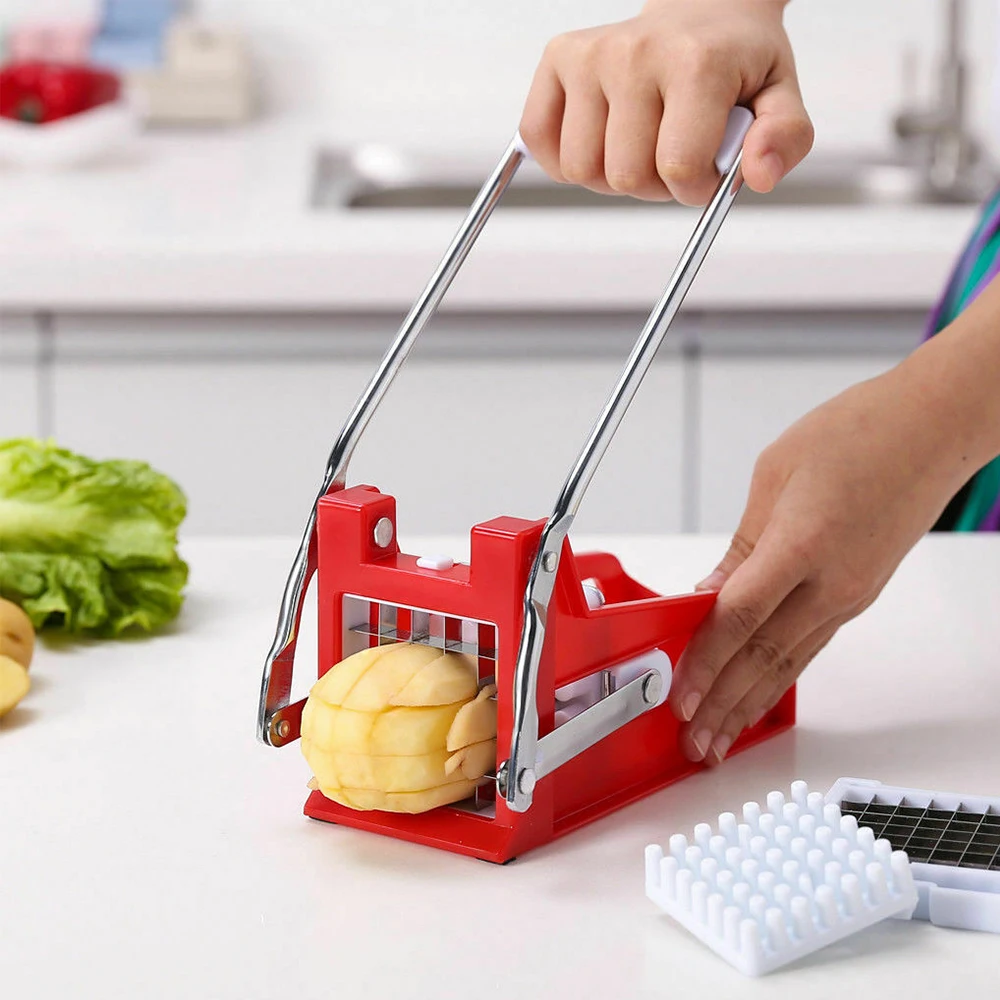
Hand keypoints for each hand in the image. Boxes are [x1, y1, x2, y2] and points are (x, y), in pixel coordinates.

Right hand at [519, 0, 812, 204]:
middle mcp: (636, 52)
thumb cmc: (737, 61)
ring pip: (579, 170)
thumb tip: (759, 175)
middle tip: (672, 156)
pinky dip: (564, 159)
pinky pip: (539, 140)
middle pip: (624, 177)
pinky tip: (599, 142)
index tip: (706, 171)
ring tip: (639, 146)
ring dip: (610, 176)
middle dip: (653, 186)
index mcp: (696, 63)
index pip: (678, 169)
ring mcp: (591, 54)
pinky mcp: (559, 58)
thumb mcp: (780, 97)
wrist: (704, 7)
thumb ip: (785, 139)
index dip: (694, 189)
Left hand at [666, 363, 978, 764]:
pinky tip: (760, 694)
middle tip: (693, 743)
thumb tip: (710, 592)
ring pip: (789, 663)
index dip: (705, 663)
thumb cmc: (858, 433)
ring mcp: (850, 595)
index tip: (680, 696)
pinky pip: (810, 647)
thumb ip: (741, 544)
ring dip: (750, 705)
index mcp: (802, 544)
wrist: (933, 428)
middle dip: (721, 706)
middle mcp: (831, 582)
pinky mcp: (858, 595)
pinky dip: (779, 678)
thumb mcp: (775, 474)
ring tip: (721, 739)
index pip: (740, 619)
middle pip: (763, 657)